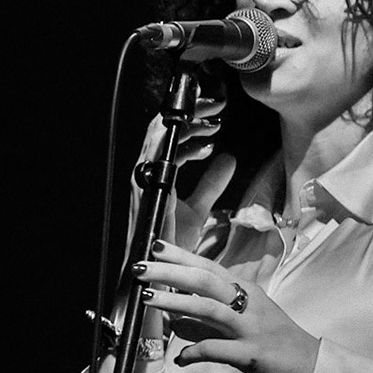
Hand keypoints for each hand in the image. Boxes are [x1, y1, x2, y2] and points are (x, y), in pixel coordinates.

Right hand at [136, 97, 235, 251]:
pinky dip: (184, 149)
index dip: (190, 116)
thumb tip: (227, 158)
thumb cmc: (171, 241)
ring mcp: (144, 179)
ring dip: (188, 125)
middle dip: (189, 110)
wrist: (159, 268)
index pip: (168, 132)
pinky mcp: (148, 190)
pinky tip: (206, 148)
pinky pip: (162, 160)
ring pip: (160, 137)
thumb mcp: (198, 207)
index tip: (216, 110)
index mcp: (155, 171)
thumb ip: (211, 183)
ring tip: (214, 121)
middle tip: (217, 104)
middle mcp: (146, 170)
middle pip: (161, 126)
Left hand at [136, 241, 318, 372]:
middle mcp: (248, 304)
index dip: (181, 256)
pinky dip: (194, 353)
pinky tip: (179, 358)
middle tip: (140, 267)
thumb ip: (207, 320)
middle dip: (170, 272)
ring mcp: (250, 329)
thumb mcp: (242, 323)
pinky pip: (217, 350)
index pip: (209, 267)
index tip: (155, 246)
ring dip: (176, 303)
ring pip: (209, 309)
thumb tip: (174, 320)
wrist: (311, 367)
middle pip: (205, 281)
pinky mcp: (252, 354)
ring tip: (148, 298)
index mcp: (246, 291)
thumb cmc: (274, 342)